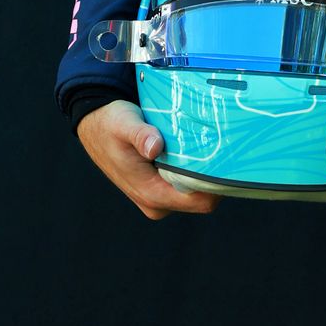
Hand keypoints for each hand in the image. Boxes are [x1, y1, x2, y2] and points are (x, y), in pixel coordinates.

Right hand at [77, 100, 219, 220]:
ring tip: (213, 149)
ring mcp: (158, 198)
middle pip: (203, 199)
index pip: (200, 202)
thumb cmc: (110, 123)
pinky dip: (196, 172)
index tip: (230, 163)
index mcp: (150, 193)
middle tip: (227, 151)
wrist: (95, 125)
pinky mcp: (160, 189)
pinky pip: (188, 186)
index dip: (218, 186)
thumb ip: (140, 135)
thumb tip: (154, 147)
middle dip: (215, 179)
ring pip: (197, 193)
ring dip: (206, 174)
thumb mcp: (124, 123)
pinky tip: (200, 152)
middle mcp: (156, 202)